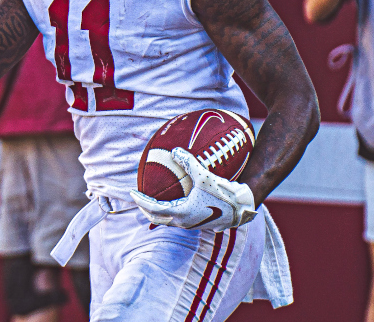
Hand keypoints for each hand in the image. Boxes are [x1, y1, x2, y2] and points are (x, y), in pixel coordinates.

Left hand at [130, 147, 257, 231]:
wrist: (242, 208)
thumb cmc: (223, 192)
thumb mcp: (204, 175)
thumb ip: (188, 162)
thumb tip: (174, 150)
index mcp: (181, 213)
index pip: (153, 208)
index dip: (140, 201)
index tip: (131, 193)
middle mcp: (184, 222)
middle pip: (156, 218)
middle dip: (145, 208)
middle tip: (137, 198)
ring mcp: (191, 224)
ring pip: (167, 221)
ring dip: (156, 212)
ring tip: (150, 202)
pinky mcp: (199, 223)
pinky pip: (177, 220)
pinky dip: (168, 213)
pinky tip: (172, 204)